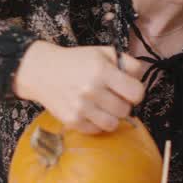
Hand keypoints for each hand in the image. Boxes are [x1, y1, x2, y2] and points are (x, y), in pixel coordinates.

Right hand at [12, 42, 144, 133]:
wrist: (42, 71)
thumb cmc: (76, 61)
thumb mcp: (102, 52)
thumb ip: (127, 62)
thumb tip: (140, 77)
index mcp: (102, 71)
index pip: (136, 93)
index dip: (136, 92)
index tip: (129, 90)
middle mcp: (91, 90)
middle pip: (125, 110)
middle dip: (122, 104)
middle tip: (112, 97)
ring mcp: (81, 108)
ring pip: (113, 124)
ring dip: (111, 116)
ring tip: (103, 106)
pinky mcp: (72, 121)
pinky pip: (97, 130)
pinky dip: (97, 123)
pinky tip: (91, 111)